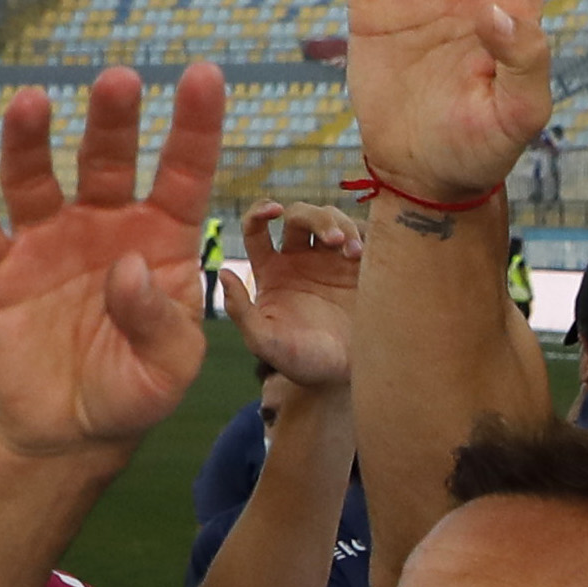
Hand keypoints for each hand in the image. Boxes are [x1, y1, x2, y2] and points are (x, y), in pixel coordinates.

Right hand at [0, 62, 227, 457]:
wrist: (69, 430)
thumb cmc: (133, 390)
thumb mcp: (167, 370)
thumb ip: (160, 323)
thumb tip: (128, 269)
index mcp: (160, 241)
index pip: (183, 174)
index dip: (195, 127)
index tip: (205, 75)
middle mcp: (103, 226)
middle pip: (107, 161)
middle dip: (112, 119)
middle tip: (118, 80)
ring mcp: (47, 242)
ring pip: (37, 180)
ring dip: (31, 141)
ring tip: (31, 103)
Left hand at [225, 202, 363, 392]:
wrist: (345, 375)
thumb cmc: (301, 361)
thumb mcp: (265, 342)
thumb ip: (241, 311)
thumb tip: (223, 273)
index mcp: (271, 271)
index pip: (257, 230)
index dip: (260, 212)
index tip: (275, 211)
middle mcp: (298, 259)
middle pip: (299, 216)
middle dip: (315, 219)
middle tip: (333, 239)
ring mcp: (330, 261)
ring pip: (330, 219)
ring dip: (341, 225)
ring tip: (353, 250)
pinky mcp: (358, 268)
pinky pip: (360, 237)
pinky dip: (362, 235)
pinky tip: (364, 253)